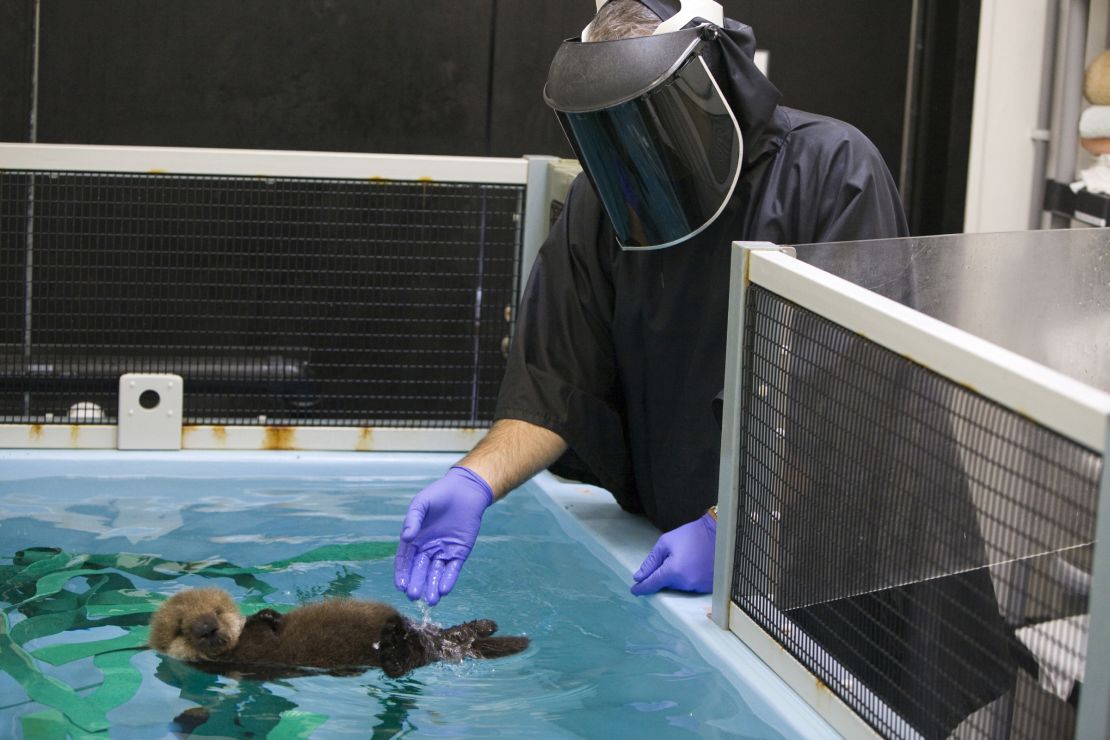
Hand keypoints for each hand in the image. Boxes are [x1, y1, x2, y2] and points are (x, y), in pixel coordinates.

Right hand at [393, 466, 492, 604]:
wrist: (465, 490)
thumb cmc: (439, 494)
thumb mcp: (422, 503)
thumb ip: (413, 519)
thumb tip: (406, 537)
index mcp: (414, 539)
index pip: (405, 560)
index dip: (402, 573)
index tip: (401, 586)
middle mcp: (427, 549)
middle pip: (419, 570)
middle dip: (417, 583)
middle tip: (414, 596)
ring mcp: (443, 552)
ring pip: (436, 573)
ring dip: (433, 586)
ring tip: (431, 601)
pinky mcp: (459, 552)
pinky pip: (453, 569)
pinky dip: (449, 579)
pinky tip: (445, 590)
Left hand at [630, 512, 715, 594]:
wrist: (718, 534)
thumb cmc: (690, 535)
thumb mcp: (665, 543)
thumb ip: (651, 561)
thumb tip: (639, 577)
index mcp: (673, 571)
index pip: (652, 584)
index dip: (641, 588)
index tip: (634, 590)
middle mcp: (686, 583)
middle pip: (666, 585)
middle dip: (663, 575)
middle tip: (670, 559)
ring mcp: (698, 587)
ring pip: (678, 587)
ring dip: (677, 577)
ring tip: (685, 559)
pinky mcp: (708, 588)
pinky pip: (691, 587)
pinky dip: (689, 579)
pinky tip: (693, 565)